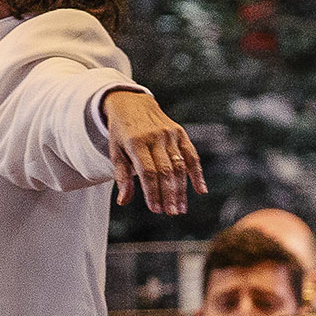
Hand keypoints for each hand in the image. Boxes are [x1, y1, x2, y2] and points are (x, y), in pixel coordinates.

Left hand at [102, 89, 206, 214]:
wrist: (131, 103)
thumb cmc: (121, 133)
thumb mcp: (115, 152)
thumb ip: (121, 177)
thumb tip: (123, 201)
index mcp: (136, 142)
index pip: (147, 172)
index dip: (152, 192)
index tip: (155, 210)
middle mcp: (155, 137)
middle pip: (165, 171)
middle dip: (169, 194)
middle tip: (172, 213)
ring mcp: (170, 134)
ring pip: (179, 166)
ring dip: (182, 189)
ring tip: (181, 208)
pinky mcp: (180, 133)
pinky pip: (191, 155)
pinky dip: (197, 173)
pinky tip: (201, 190)